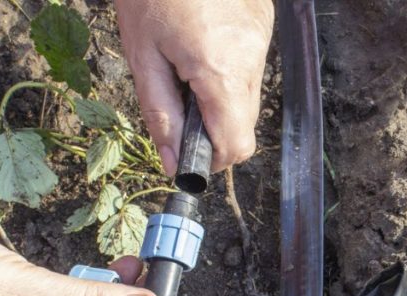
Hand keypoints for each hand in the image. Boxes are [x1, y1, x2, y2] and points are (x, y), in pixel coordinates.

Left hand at [115, 0, 273, 173]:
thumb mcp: (141, 55)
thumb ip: (160, 113)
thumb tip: (172, 162)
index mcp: (219, 71)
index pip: (236, 145)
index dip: (212, 159)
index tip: (188, 152)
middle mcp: (252, 59)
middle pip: (245, 125)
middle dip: (214, 128)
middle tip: (180, 103)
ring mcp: (263, 39)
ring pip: (250, 96)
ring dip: (222, 97)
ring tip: (189, 65)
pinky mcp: (265, 22)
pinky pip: (253, 65)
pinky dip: (231, 69)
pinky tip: (205, 42)